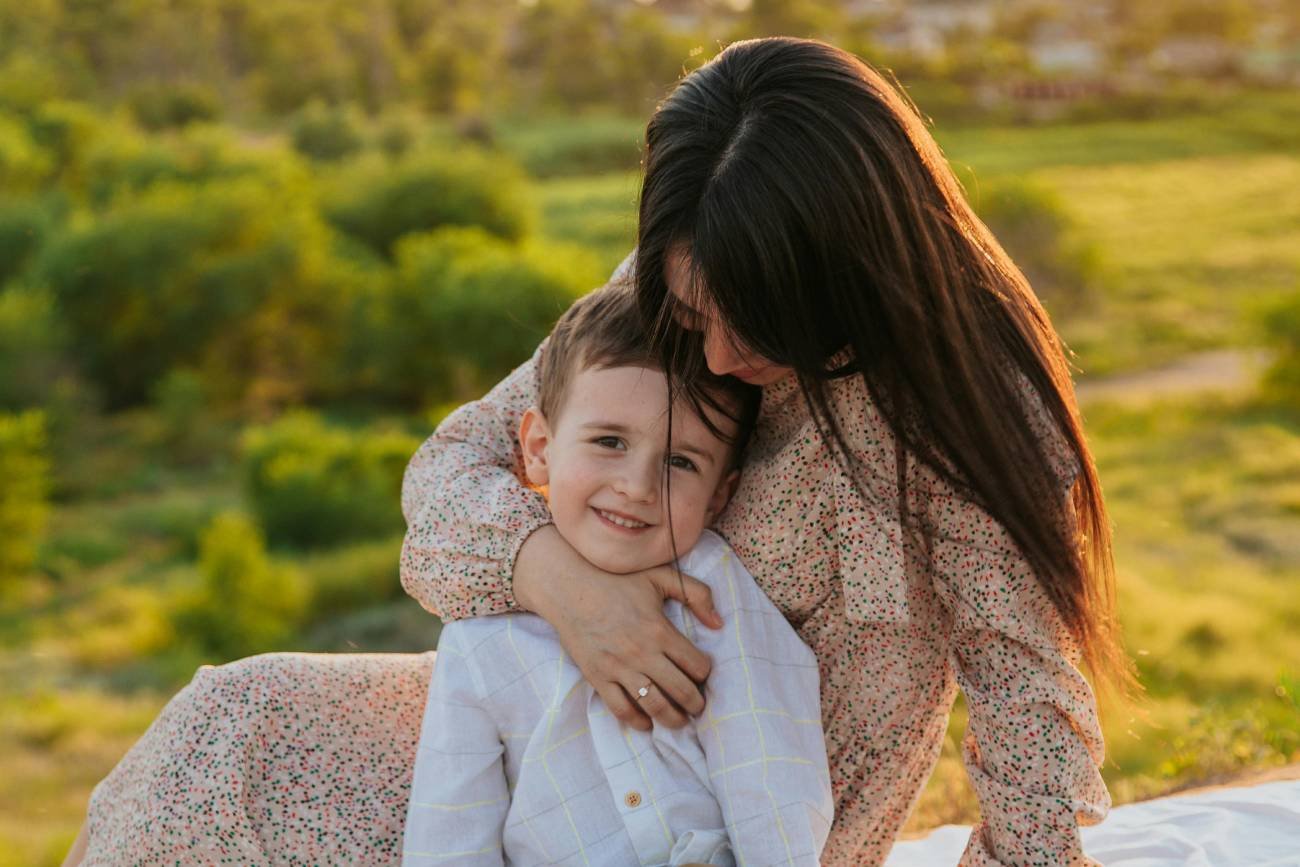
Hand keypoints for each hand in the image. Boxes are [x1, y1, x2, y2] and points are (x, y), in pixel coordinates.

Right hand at [513, 525, 722, 730]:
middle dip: (696, 704)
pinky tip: (647, 723)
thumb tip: (719, 623)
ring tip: (680, 720)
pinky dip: (637, 721)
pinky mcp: (597, 677)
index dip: (706, 674)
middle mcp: (642, 653)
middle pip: (681, 691)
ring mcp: (618, 668)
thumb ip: (696, 594)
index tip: (704, 675)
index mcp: (660, 631)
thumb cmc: (617, 578)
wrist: (569, 585)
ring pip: (655, 706)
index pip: (697, 666)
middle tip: (699, 706)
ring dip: (673, 719)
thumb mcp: (661, 576)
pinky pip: (621, 709)